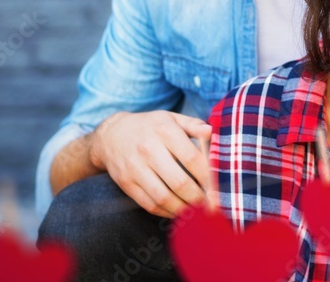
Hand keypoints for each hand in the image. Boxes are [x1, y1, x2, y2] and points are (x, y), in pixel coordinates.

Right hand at [89, 110, 212, 217]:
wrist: (111, 135)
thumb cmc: (150, 127)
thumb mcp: (171, 118)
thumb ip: (194, 125)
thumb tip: (212, 132)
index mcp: (165, 131)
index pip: (192, 158)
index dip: (208, 176)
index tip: (219, 188)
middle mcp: (149, 150)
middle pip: (180, 182)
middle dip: (199, 198)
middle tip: (212, 206)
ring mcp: (135, 169)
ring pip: (164, 197)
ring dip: (184, 209)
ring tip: (198, 212)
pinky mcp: (126, 184)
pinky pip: (149, 205)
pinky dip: (167, 212)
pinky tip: (179, 211)